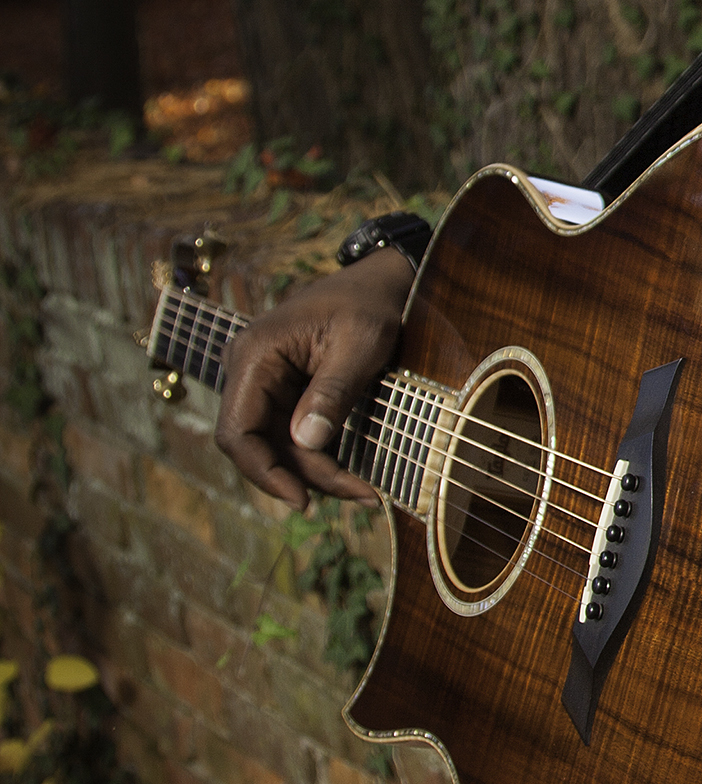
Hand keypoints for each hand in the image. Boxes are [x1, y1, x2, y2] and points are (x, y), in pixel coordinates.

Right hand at [214, 248, 415, 507]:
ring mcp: (266, 385)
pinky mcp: (287, 395)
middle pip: (259, 447)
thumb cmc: (370, 304)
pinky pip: (293, 438)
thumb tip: (307, 442)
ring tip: (365, 492)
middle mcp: (250, 372)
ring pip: (278, 448)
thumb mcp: (361, 344)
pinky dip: (321, 459)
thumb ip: (333, 389)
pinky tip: (356, 477)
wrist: (381, 282)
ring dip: (317, 474)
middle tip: (360, 495)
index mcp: (255, 355)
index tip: (303, 500)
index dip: (264, 472)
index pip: (237, 431)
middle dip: (305, 477)